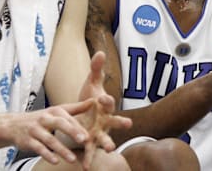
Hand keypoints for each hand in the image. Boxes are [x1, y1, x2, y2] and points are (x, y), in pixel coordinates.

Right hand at [7, 101, 95, 164]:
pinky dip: (47, 154)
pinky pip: (38, 148)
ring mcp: (35, 130)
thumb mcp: (57, 111)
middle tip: (84, 140)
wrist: (14, 125)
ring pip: (50, 139)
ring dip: (62, 150)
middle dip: (72, 131)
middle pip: (60, 124)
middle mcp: (44, 119)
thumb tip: (93, 101)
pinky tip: (56, 161)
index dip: (78, 126)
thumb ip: (76, 108)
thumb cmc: (42, 119)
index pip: (68, 118)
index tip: (89, 135)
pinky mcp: (28, 141)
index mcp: (53, 111)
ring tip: (73, 159)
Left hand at [73, 51, 131, 168]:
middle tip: (128, 125)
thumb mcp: (91, 83)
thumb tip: (99, 52)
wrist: (83, 116)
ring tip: (110, 149)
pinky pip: (90, 151)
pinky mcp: (90, 142)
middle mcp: (106, 120)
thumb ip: (96, 69)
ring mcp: (99, 133)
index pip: (108, 102)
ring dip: (108, 144)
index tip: (103, 98)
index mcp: (105, 106)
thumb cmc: (89, 100)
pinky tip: (85, 167)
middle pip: (115, 121)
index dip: (107, 100)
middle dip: (121, 123)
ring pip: (105, 138)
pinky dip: (88, 159)